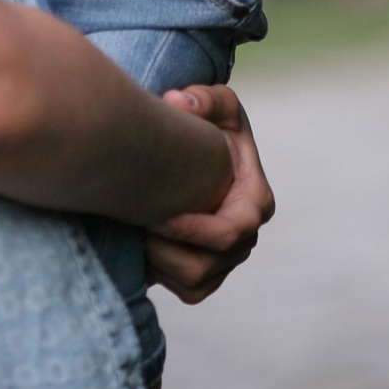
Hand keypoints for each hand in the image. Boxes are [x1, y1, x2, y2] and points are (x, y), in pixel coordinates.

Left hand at [144, 83, 272, 302]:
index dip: (194, 230)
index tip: (158, 215)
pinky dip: (163, 277)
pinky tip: (138, 250)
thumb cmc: (211, 125)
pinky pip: (188, 291)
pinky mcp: (210, 275)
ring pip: (194, 282)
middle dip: (167, 249)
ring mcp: (229, 259)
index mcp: (255, 200)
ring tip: (133, 236)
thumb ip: (204, 97)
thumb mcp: (217, 103)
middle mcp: (246, 236)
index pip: (229, 231)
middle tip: (135, 226)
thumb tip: (179, 104)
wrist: (199, 152)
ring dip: (160, 264)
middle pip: (207, 264)